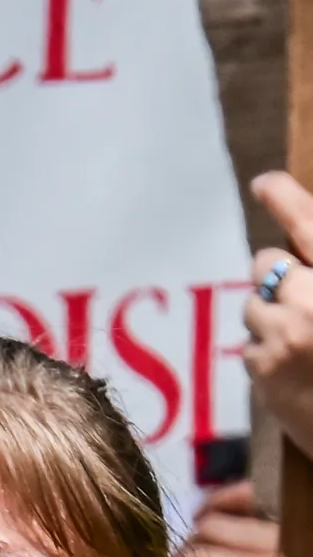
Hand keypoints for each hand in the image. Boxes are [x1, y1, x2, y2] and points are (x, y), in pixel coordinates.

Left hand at [247, 173, 312, 460]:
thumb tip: (301, 260)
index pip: (311, 224)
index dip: (286, 197)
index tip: (264, 183)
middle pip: (266, 263)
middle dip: (276, 275)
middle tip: (299, 299)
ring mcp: (287, 336)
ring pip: (253, 306)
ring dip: (270, 317)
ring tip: (303, 345)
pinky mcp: (264, 372)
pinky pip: (250, 346)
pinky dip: (266, 354)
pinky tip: (296, 372)